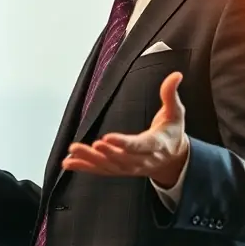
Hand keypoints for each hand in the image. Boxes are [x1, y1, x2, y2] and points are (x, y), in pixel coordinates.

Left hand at [62, 72, 188, 187]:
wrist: (173, 158)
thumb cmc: (172, 131)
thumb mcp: (176, 112)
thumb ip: (171, 95)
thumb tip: (176, 75)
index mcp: (157, 145)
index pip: (140, 145)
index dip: (124, 143)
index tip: (108, 138)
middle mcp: (143, 160)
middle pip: (122, 158)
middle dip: (106, 153)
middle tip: (92, 144)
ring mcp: (131, 168)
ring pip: (109, 166)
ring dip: (90, 159)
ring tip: (74, 150)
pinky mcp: (120, 170)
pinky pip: (101, 171)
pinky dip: (84, 167)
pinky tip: (68, 163)